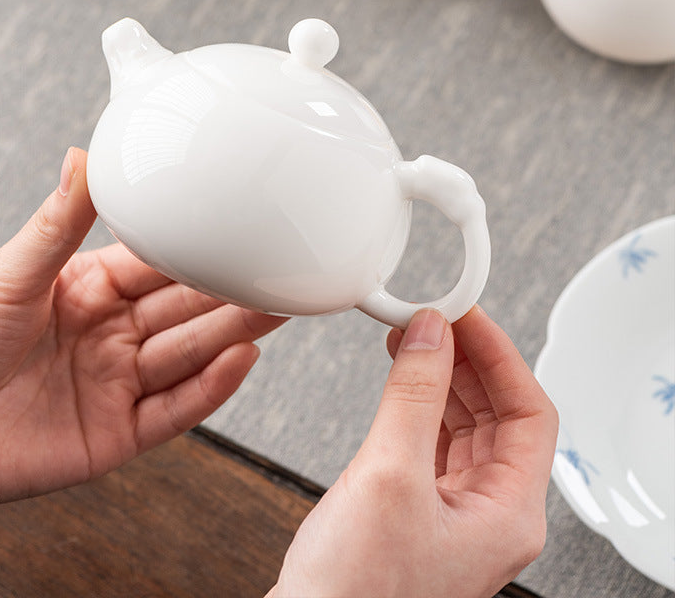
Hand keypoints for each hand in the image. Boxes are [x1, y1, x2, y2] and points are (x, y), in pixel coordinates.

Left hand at [0, 148, 286, 561]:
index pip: (160, 266)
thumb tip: (83, 155)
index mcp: (88, 292)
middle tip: (279, 269)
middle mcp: (110, 337)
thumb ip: (58, 222)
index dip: (200, 250)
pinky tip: (240, 360)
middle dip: (233, 291)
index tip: (238, 229)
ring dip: (235, 333)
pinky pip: (174, 409)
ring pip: (189, 355)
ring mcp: (116, 386)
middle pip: (186, 310)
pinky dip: (210, 388)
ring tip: (277, 308)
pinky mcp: (116, 435)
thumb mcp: (8, 273)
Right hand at [269, 307, 557, 597]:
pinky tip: (401, 379)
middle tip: (434, 318)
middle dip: (467, 359)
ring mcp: (454, 512)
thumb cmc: (354, 591)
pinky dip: (418, 402)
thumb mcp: (389, 475)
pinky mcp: (419, 508)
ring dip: (441, 377)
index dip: (500, 355)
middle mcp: (489, 513)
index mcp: (507, 513)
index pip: (529, 411)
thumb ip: (413, 395)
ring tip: (413, 337)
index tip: (465, 313)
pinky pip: (433, 440)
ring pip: (464, 424)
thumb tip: (431, 333)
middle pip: (498, 414)